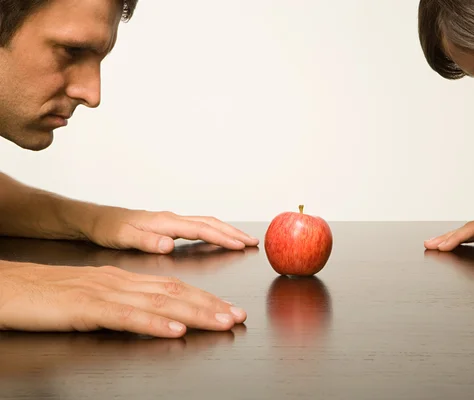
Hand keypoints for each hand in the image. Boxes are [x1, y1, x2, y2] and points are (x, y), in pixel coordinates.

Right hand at [0, 261, 245, 337]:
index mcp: (123, 279)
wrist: (9, 287)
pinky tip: (174, 330)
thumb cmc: (47, 295)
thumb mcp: (94, 298)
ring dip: (195, 313)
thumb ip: (124, 304)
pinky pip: (126, 317)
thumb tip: (156, 316)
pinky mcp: (86, 307)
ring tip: (221, 322)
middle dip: (211, 305)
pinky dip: (154, 324)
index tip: (228, 309)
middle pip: (175, 292)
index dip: (205, 298)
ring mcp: (104, 292)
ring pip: (160, 302)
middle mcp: (121, 281)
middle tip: (238, 316)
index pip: (174, 287)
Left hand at [84, 206, 258, 253]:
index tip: (239, 245)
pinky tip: (219, 238)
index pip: (200, 229)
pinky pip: (199, 226)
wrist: (97, 219)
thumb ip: (146, 241)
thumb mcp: (123, 237)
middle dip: (233, 232)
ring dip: (227, 230)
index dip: (221, 238)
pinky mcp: (170, 226)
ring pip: (206, 223)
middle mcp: (172, 219)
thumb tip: (168, 244)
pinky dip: (215, 231)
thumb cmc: (109, 229)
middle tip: (252, 242)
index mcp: (165, 222)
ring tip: (244, 240)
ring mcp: (172, 221)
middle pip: (210, 222)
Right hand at [424, 210, 473, 254]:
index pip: (473, 230)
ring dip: (450, 237)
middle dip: (445, 237)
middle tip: (428, 244)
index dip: (456, 238)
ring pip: (467, 231)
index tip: (443, 245)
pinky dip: (461, 238)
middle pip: (465, 229)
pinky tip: (453, 242)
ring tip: (433, 244)